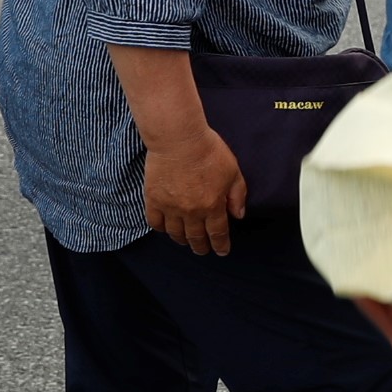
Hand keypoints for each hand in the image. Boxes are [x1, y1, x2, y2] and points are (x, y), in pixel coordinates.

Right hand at [144, 123, 247, 256]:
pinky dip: (161, 229)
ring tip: (185, 242)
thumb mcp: (233, 172)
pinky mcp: (153, 200)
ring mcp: (170, 207)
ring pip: (175, 233)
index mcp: (212, 206)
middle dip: (201, 247)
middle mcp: (191, 211)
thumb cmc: (209, 151)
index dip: (220, 245)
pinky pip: (155, 222)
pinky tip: (166, 229)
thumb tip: (238, 215)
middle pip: (196, 237)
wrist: (179, 140)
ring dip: (182, 240)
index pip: (217, 233)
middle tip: (203, 251)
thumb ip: (237, 196)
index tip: (222, 251)